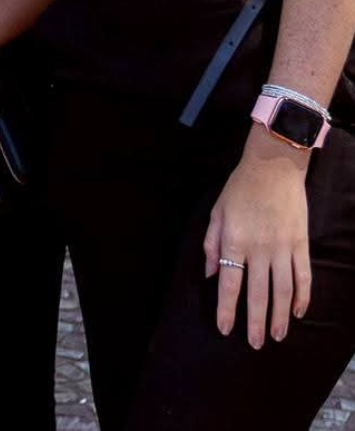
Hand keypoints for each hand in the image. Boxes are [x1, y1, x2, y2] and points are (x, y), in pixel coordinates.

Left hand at [205, 130, 312, 348]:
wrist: (273, 168)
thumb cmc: (239, 189)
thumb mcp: (216, 213)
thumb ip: (212, 244)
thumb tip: (210, 275)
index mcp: (234, 241)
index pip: (229, 284)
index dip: (227, 309)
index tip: (225, 329)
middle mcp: (259, 249)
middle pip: (258, 293)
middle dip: (256, 322)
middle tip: (256, 344)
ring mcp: (283, 247)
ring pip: (283, 290)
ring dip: (281, 316)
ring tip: (278, 336)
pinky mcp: (301, 244)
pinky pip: (303, 276)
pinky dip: (302, 296)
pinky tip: (298, 312)